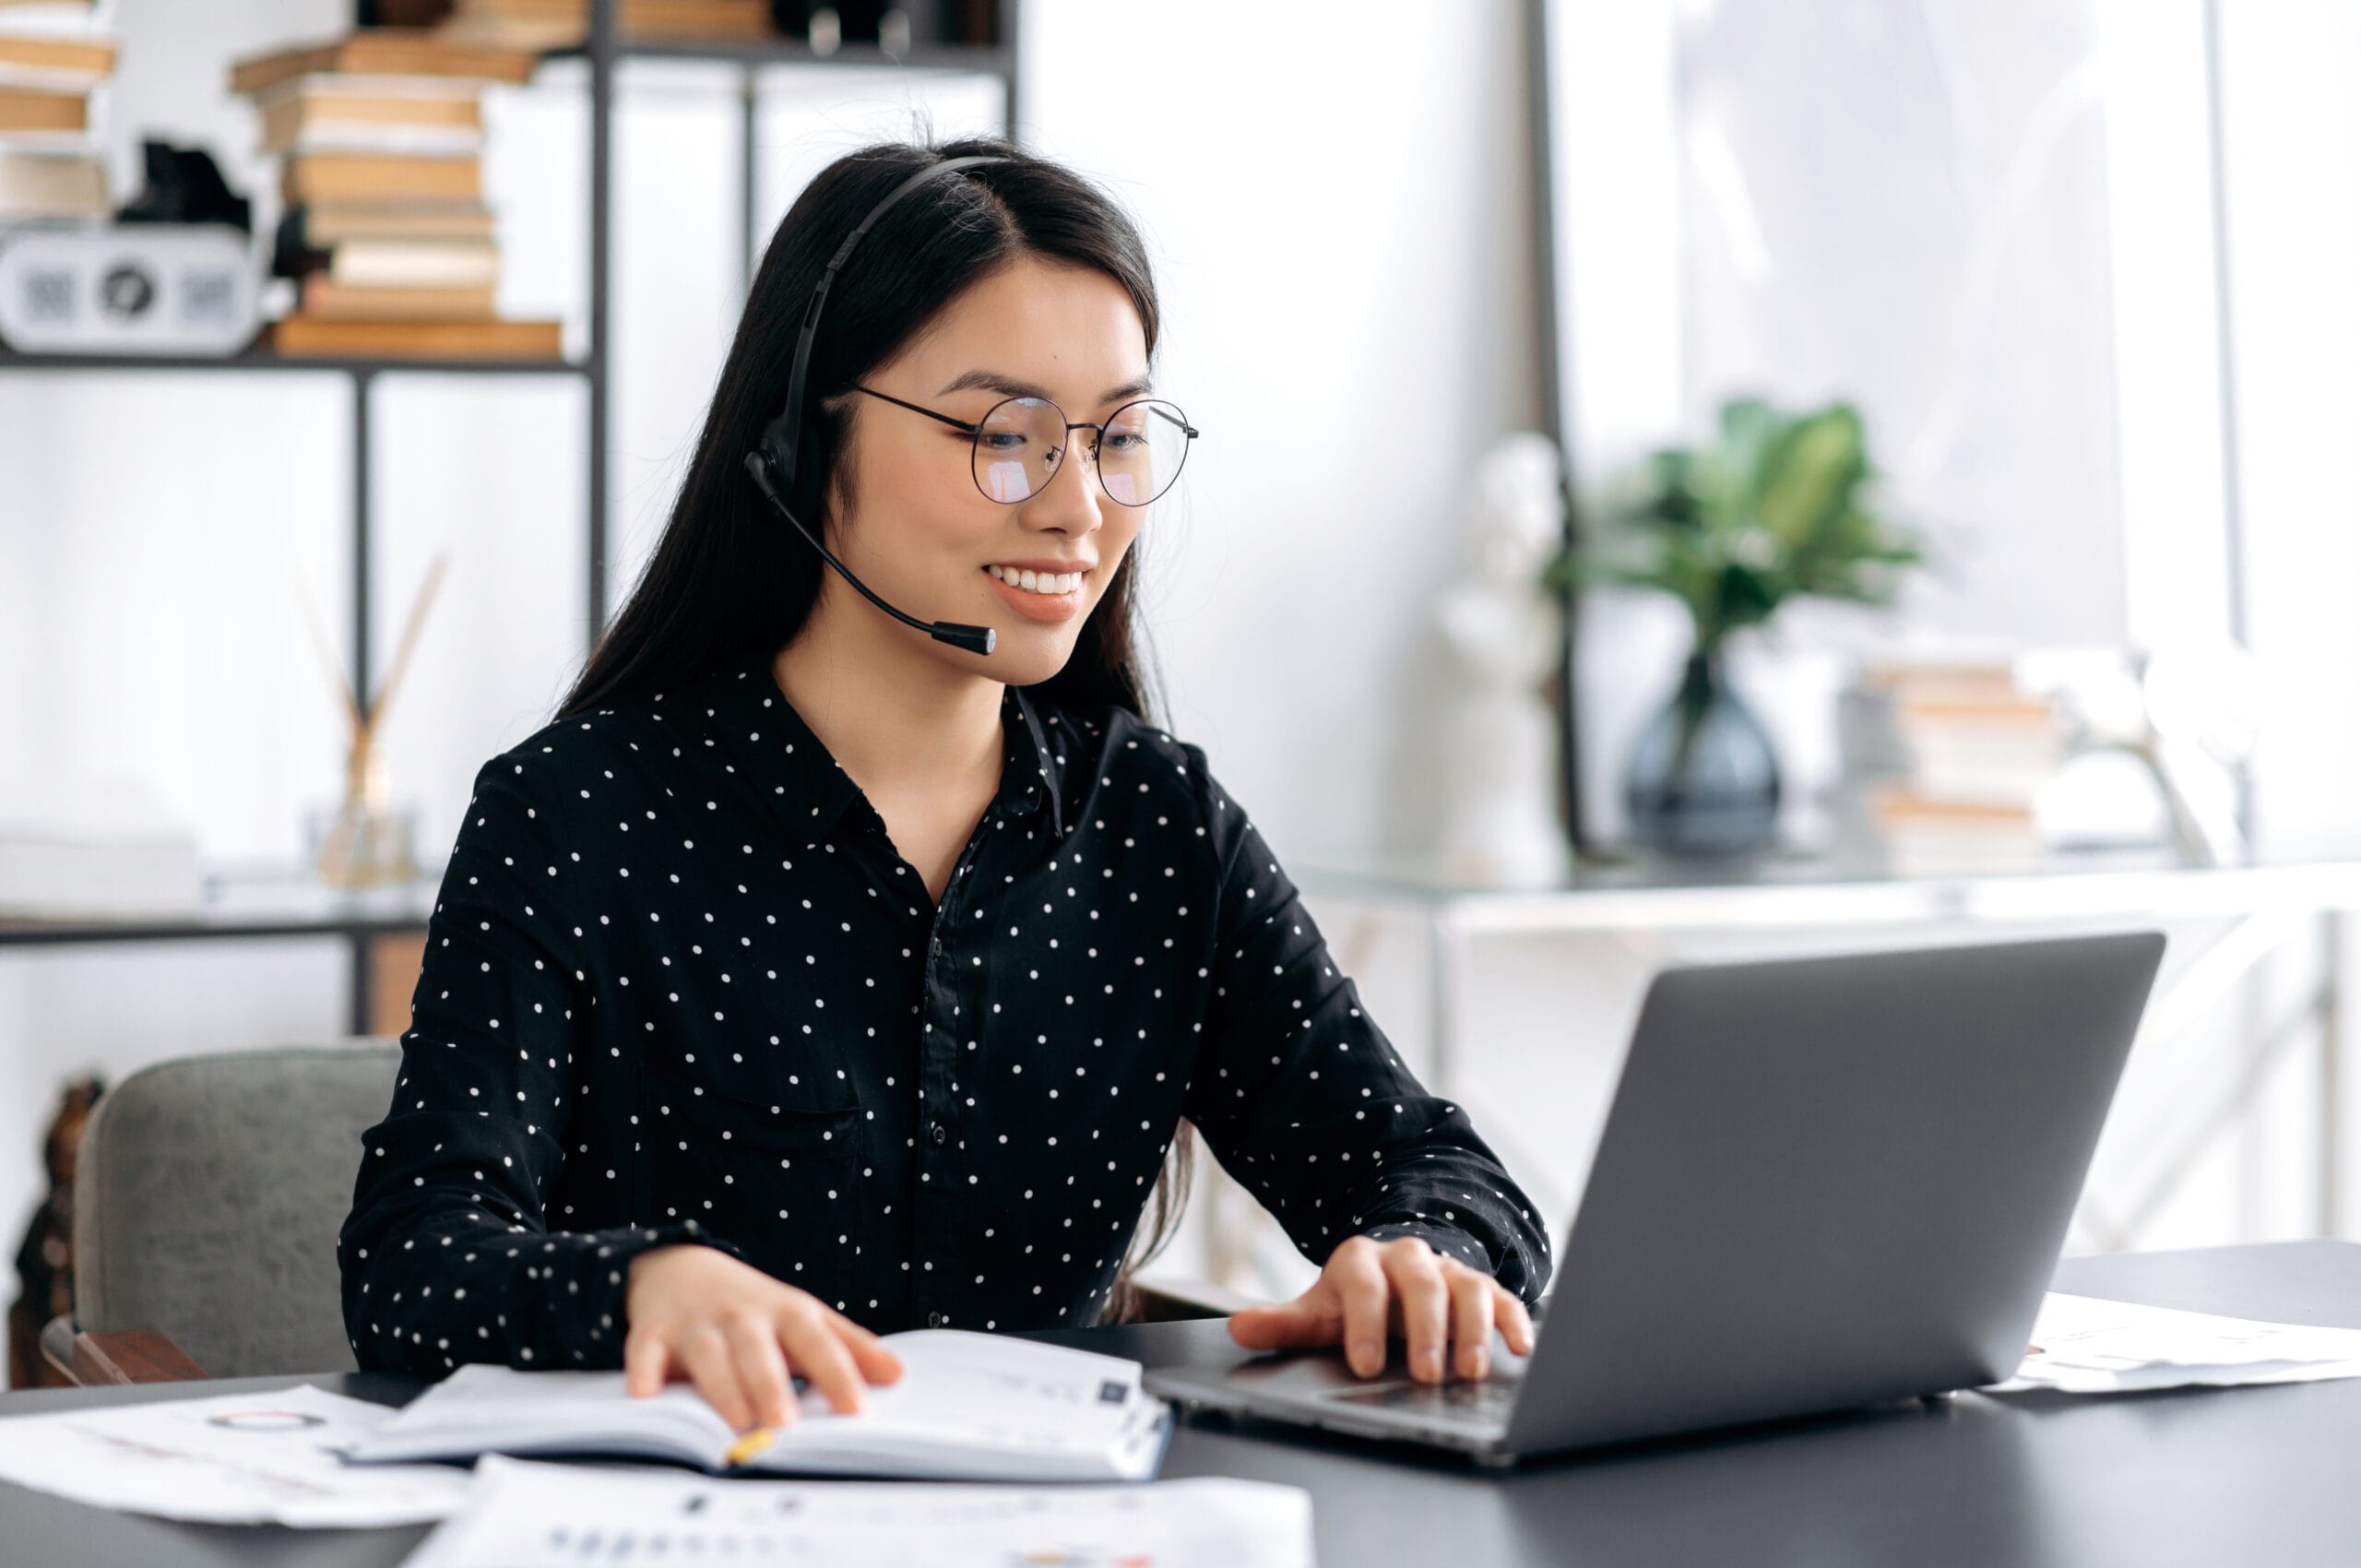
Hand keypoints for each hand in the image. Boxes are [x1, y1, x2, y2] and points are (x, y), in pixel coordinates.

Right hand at [623, 1244, 901, 1431]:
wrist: (680, 1267)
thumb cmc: (754, 1307)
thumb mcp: (804, 1317)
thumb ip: (848, 1347)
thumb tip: (897, 1374)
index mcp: (787, 1313)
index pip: (818, 1343)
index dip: (838, 1374)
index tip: (857, 1409)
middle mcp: (743, 1318)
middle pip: (760, 1351)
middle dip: (772, 1385)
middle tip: (785, 1423)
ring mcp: (696, 1325)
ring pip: (710, 1357)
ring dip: (723, 1389)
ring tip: (738, 1423)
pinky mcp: (653, 1333)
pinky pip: (645, 1352)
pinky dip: (643, 1372)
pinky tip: (646, 1396)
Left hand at [1225, 1234, 1535, 1382]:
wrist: (1394, 1273)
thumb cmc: (1355, 1301)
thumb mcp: (1319, 1311)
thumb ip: (1283, 1324)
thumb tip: (1239, 1329)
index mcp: (1362, 1262)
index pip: (1363, 1286)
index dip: (1364, 1324)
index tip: (1365, 1366)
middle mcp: (1409, 1259)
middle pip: (1421, 1284)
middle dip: (1425, 1329)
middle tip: (1426, 1374)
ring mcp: (1449, 1271)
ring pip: (1467, 1289)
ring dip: (1471, 1330)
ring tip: (1468, 1371)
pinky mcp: (1483, 1287)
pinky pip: (1503, 1297)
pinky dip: (1513, 1321)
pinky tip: (1519, 1349)